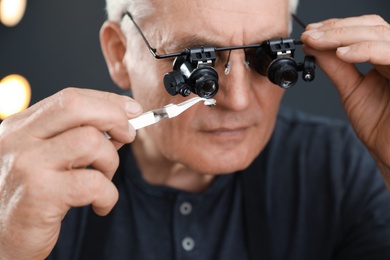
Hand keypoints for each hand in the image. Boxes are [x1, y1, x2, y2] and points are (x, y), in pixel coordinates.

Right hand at [0, 88, 141, 258]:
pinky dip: (109, 195)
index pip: (70, 98)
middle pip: (76, 106)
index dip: (108, 101)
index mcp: (21, 126)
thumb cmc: (31, 197)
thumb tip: (122, 123)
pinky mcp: (39, 195)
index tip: (132, 110)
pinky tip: (100, 205)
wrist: (0, 241)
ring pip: (91, 142)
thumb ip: (76, 138)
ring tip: (103, 180)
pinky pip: (94, 183)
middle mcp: (18, 139)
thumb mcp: (48, 159)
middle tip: (129, 135)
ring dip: (110, 162)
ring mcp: (27, 165)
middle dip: (115, 116)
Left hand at [301, 15, 389, 186]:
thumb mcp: (352, 90)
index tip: (310, 33)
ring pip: (379, 34)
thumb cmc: (379, 127)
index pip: (363, 30)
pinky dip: (364, 50)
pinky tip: (341, 54)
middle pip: (371, 26)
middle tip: (310, 35)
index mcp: (385, 58)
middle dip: (336, 28)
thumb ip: (337, 68)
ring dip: (343, 35)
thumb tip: (315, 47)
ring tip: (318, 42)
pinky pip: (389, 54)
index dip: (336, 27)